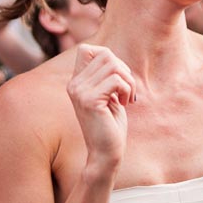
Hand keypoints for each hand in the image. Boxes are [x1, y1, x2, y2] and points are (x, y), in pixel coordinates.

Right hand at [67, 44, 135, 173]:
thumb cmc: (110, 125)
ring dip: (128, 80)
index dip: (107, 55)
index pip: (86, 48)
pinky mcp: (90, 101)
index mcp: (76, 82)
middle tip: (127, 89)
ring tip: (128, 97)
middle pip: (105, 54)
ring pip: (113, 65)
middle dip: (123, 69)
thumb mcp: (108, 95)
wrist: (106, 154)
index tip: (117, 76)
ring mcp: (80, 92)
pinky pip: (116, 80)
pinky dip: (127, 89)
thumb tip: (112, 56)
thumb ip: (106, 76)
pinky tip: (126, 103)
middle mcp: (74, 84)